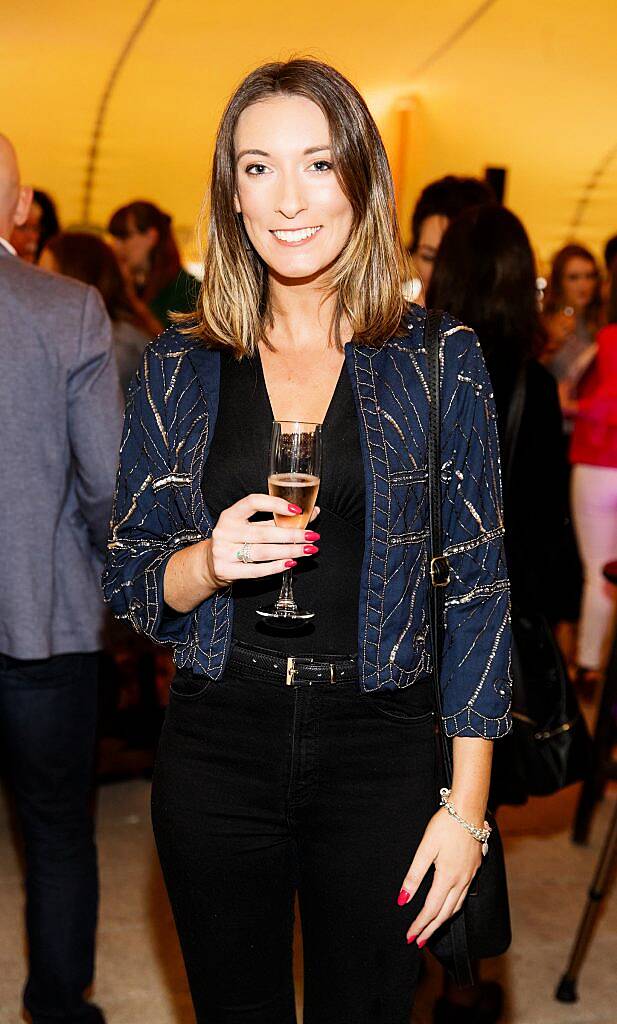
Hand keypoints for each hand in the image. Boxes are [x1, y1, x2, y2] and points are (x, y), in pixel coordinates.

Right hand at [203, 493, 319, 587]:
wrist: (210, 563)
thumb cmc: (236, 540)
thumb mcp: (251, 525)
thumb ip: (278, 519)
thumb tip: (313, 512)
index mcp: (230, 515)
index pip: (253, 502)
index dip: (276, 504)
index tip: (297, 510)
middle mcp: (225, 531)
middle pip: (264, 532)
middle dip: (292, 535)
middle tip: (312, 536)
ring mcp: (223, 552)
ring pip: (263, 552)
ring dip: (289, 551)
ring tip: (307, 550)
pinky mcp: (226, 570)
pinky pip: (256, 570)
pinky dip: (276, 567)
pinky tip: (290, 563)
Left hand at [397, 807, 482, 946]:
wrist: (469, 809)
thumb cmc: (445, 825)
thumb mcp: (425, 848)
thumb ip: (414, 875)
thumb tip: (403, 899)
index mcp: (448, 877)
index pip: (431, 909)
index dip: (420, 925)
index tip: (410, 936)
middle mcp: (462, 880)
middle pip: (445, 913)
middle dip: (431, 929)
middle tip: (419, 941)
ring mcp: (470, 875)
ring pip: (457, 906)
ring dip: (443, 920)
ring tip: (432, 929)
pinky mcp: (475, 868)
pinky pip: (464, 896)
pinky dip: (454, 907)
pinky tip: (449, 907)